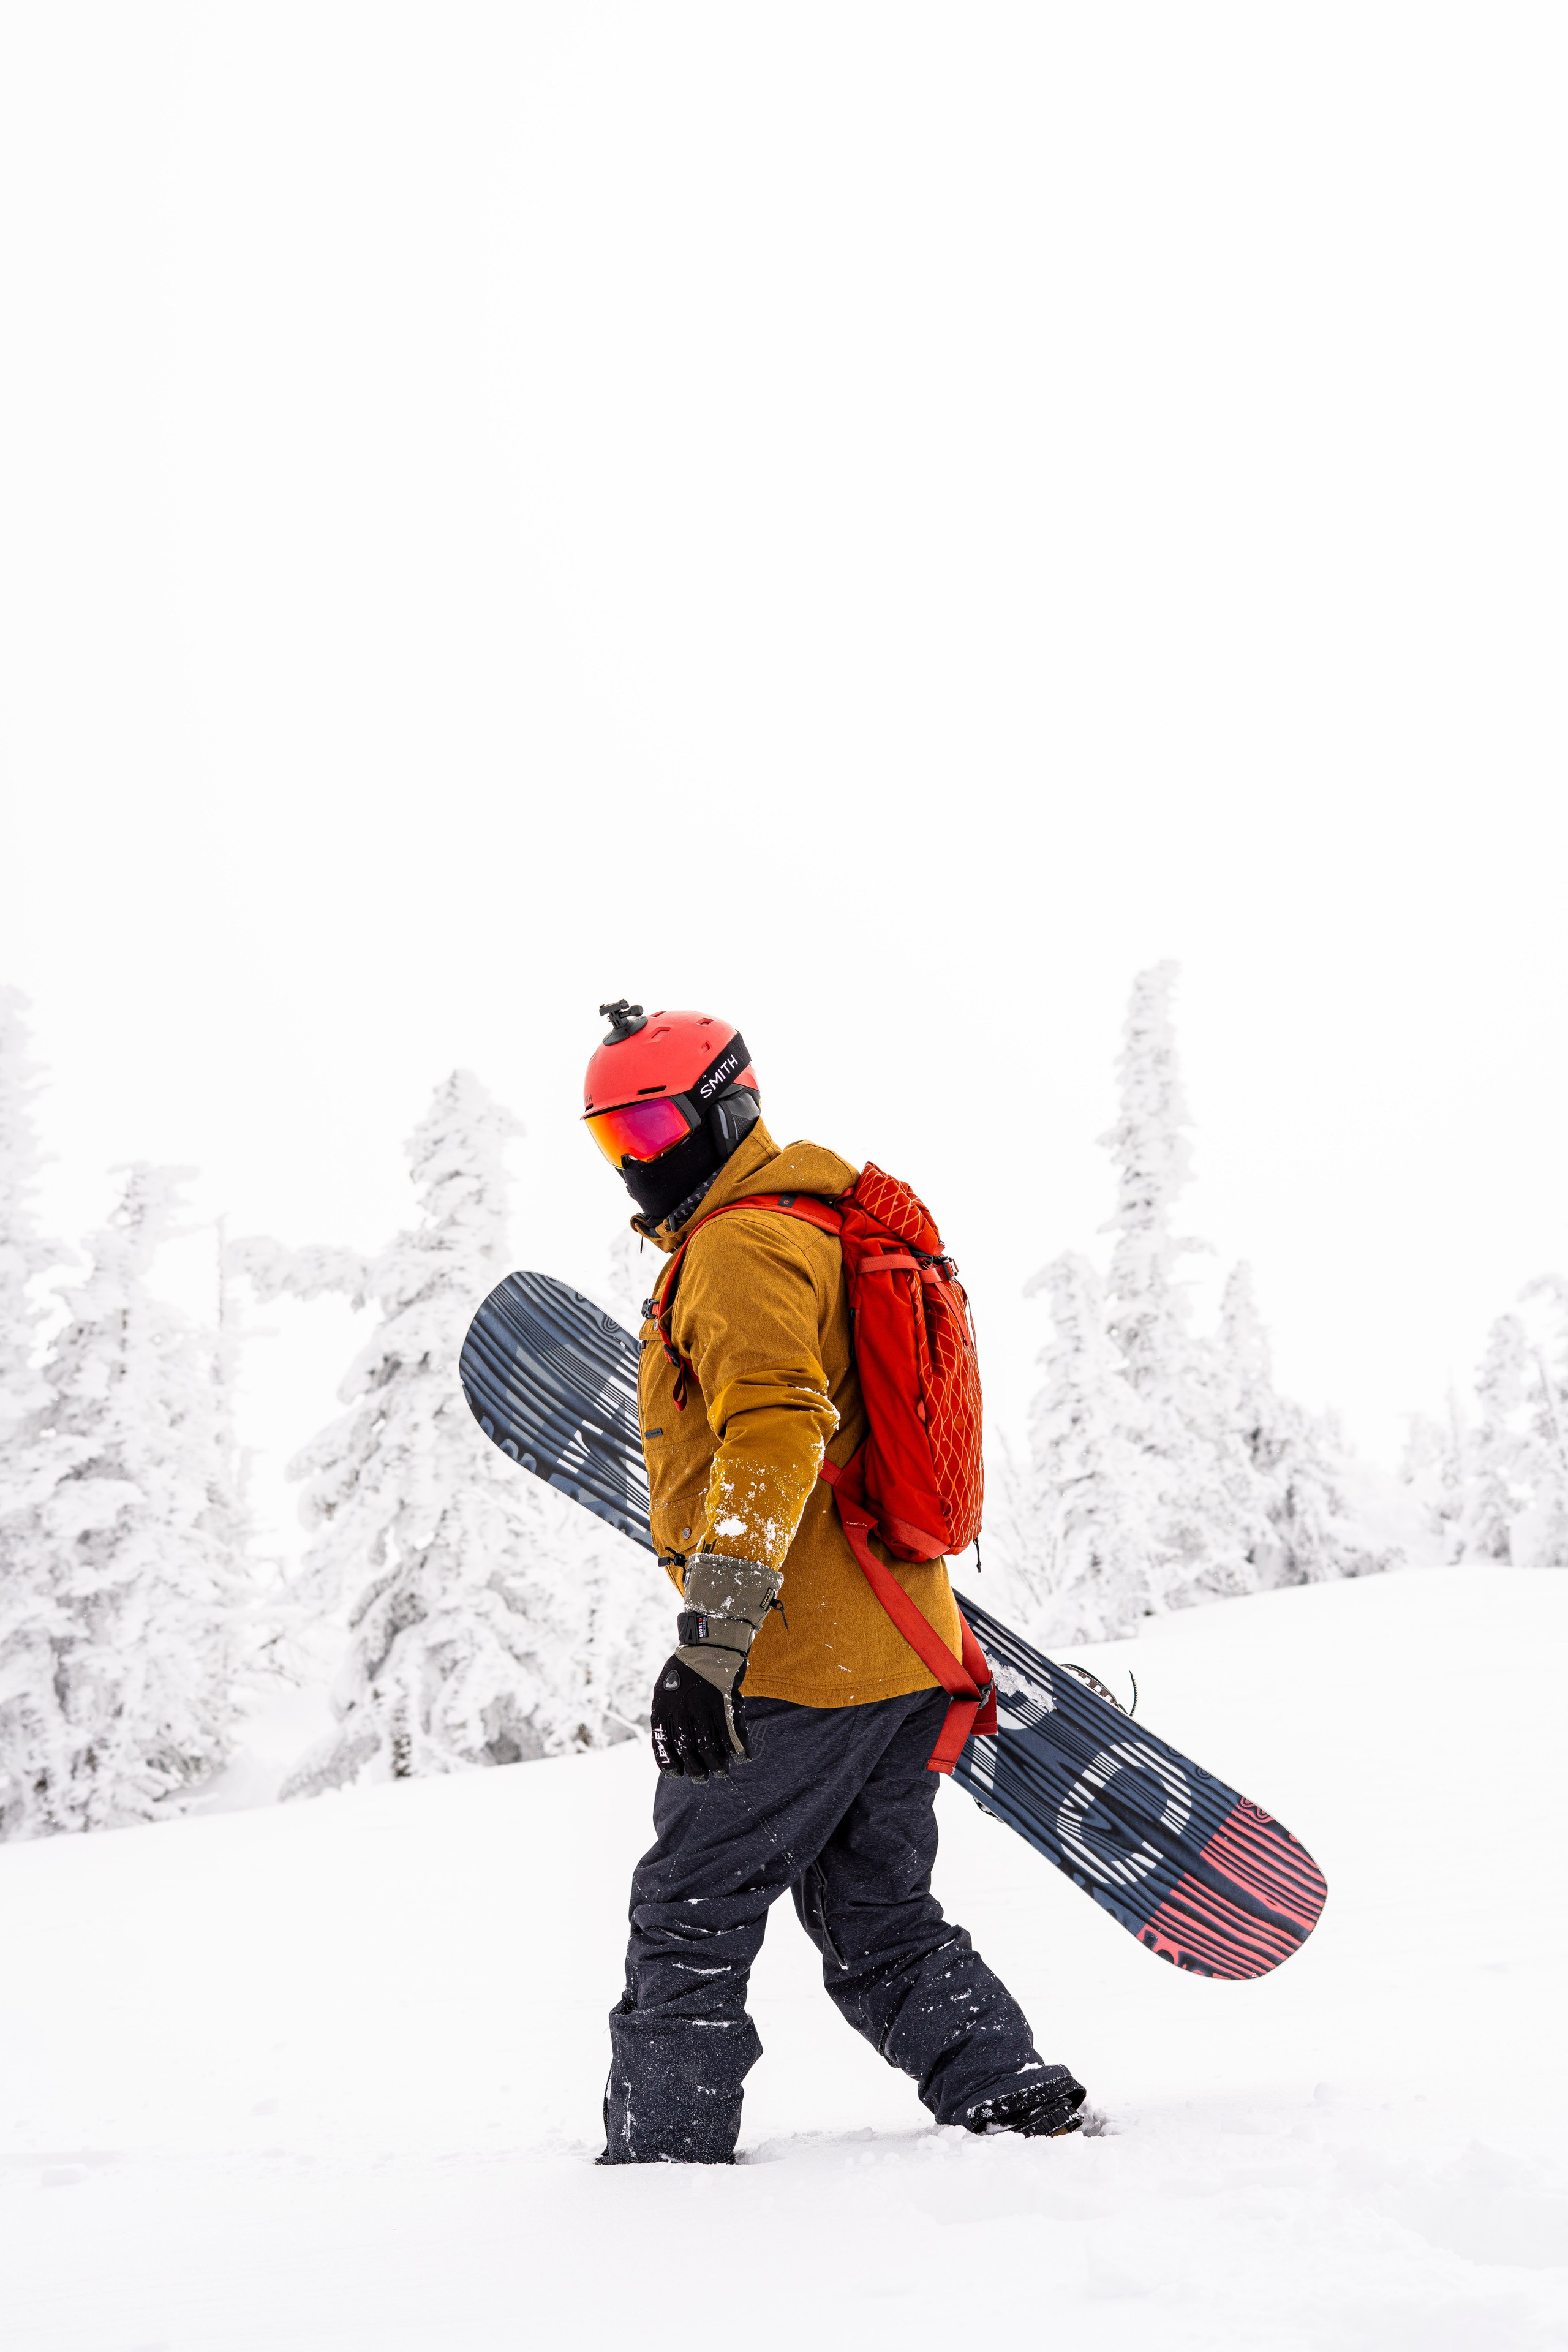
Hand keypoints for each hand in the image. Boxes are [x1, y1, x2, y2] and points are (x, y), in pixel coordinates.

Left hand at [650, 1650, 749, 1780]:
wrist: (708, 1644)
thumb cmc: (685, 1669)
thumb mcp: (664, 1689)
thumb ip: (666, 1716)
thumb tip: (671, 1749)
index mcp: (661, 1707)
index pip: (662, 1745)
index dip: (669, 1764)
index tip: (677, 1774)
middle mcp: (680, 1709)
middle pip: (687, 1750)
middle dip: (696, 1770)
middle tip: (703, 1778)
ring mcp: (702, 1706)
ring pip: (709, 1747)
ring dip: (717, 1764)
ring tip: (721, 1772)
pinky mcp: (723, 1702)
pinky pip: (730, 1734)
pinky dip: (738, 1750)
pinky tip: (742, 1757)